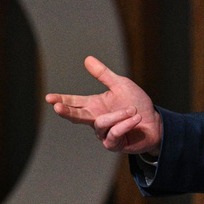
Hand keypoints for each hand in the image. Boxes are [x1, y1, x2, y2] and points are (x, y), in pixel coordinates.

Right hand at [45, 56, 162, 154]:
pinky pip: (114, 133)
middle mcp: (96, 119)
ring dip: (119, 115)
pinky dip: (125, 124)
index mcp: (94, 105)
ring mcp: (103, 134)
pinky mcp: (113, 144)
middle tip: (57, 107)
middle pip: (76, 116)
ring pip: (102, 123)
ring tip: (133, 110)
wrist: (155, 123)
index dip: (61, 100)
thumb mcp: (121, 85)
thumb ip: (103, 74)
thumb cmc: (137, 104)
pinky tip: (136, 120)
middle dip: (66, 111)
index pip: (74, 102)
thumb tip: (87, 59)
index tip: (48, 98)